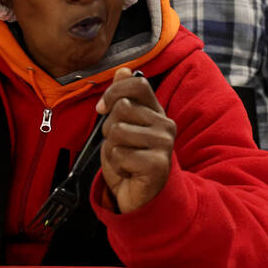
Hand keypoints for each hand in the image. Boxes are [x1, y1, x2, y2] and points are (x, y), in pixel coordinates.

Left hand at [95, 68, 174, 212]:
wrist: (141, 197)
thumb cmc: (130, 160)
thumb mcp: (121, 125)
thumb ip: (121, 98)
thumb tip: (123, 70)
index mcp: (156, 112)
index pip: (137, 84)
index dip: (114, 93)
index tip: (102, 108)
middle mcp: (165, 124)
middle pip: (122, 108)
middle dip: (109, 128)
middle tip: (120, 145)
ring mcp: (164, 144)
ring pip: (118, 131)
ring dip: (112, 148)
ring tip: (124, 159)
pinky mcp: (158, 164)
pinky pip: (119, 153)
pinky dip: (116, 164)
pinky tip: (128, 171)